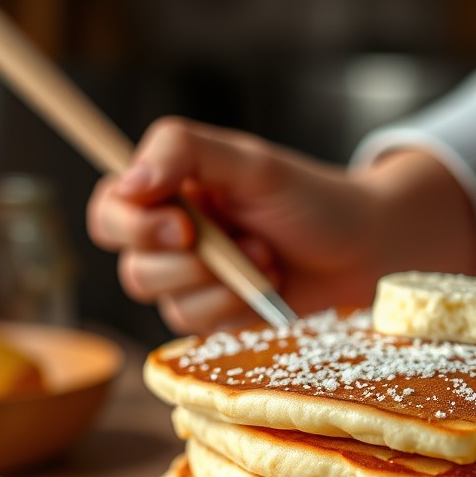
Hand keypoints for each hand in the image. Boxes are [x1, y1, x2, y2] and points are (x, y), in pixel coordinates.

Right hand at [87, 118, 475, 333]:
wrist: (366, 250)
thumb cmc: (313, 199)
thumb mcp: (251, 161)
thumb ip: (184, 150)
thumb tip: (129, 179)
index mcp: (172, 191)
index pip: (109, 210)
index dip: (130, 224)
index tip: (183, 223)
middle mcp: (174, 238)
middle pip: (132, 266)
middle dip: (185, 263)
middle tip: (240, 244)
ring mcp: (194, 283)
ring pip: (164, 302)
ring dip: (220, 284)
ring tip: (267, 259)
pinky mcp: (218, 319)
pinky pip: (199, 327)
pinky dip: (235, 306)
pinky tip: (269, 286)